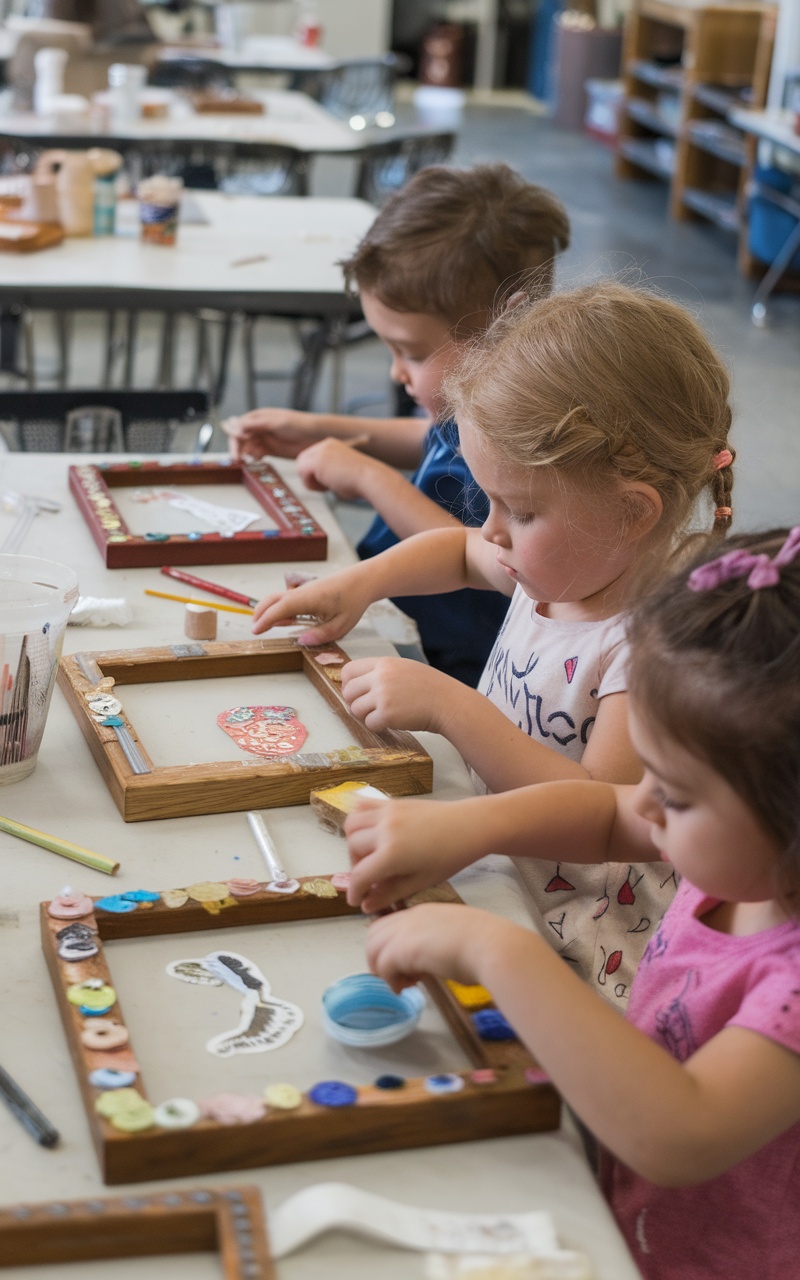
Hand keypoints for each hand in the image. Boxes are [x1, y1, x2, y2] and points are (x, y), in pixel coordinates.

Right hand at [222, 409, 325, 461]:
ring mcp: (264, 440)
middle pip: (240, 438)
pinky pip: (256, 455)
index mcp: (258, 417)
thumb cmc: (297, 424)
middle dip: (237, 448)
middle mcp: (258, 428)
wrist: (315, 436)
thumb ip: (255, 425)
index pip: (239, 426)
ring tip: (245, 462)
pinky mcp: (270, 451)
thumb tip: (236, 428)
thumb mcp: (274, 422)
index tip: (236, 446)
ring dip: (244, 454)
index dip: (234, 436)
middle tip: (237, 459)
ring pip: (247, 448)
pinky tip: (255, 462)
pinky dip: (253, 459)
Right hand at [251, 566, 372, 644]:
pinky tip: (284, 620)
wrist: (362, 580)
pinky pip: (287, 599)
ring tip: (265, 626)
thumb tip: (301, 641)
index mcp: (307, 599)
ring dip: (269, 610)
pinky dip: (280, 608)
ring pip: (278, 598)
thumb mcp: (341, 625)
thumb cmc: (353, 600)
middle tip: (255, 630)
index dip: (265, 621)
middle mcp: (301, 592)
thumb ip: (321, 635)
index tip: (255, 631)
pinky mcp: (307, 591)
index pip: (279, 609)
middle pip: (272, 600)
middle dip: (260, 614)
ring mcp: (303, 590)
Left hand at [296, 438, 376, 500]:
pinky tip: (326, 487)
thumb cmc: (361, 481)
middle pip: (302, 460)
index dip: (314, 473)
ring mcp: (321, 451)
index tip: (328, 482)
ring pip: (300, 467)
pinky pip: (302, 474)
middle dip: (309, 476)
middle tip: (325, 486)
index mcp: (331, 444)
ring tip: (327, 487)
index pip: (310, 457)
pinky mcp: (317, 461)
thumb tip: (315, 482)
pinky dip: (311, 484)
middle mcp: (325, 444)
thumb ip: (328, 473)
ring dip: (310, 481)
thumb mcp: (342, 472)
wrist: (371, 478)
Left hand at [341, 657, 457, 732]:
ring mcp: (383, 696)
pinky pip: (369, 723)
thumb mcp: (403, 668)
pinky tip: (391, 722)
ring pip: (355, 709)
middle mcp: (380, 677)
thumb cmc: (429, 687)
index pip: (348, 670)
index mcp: (383, 664)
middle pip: (348, 692)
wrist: (447, 702)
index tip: (356, 693)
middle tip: (369, 708)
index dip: (348, 684)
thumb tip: (357, 684)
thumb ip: (381, 672)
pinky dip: (378, 726)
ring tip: (383, 715)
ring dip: (366, 716)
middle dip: (355, 702)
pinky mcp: (387, 714)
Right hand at [345, 796, 476, 911]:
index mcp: (392, 854)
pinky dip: (359, 817)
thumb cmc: (450, 857)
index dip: (354, 892)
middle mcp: (384, 830)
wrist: (470, 826)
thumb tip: (365, 905)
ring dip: (354, 842)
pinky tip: (370, 831)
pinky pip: (362, 804)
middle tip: (371, 877)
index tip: (356, 900)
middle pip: (352, 849)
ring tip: (370, 854)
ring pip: (351, 825)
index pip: (359, 876)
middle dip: (357, 867)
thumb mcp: (420, 882)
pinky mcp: (391, 802)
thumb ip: (389, 893)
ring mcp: (386, 812)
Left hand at [366, 902, 498, 992]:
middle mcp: (412, 917)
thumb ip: (439, 943)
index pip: (392, 925)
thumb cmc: (486, 946)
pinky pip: (382, 965)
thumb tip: (434, 960)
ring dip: (382, 970)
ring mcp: (406, 930)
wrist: (494, 947)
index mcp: (425, 912)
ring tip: (402, 984)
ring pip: (372, 948)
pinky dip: (390, 980)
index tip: (408, 966)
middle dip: (380, 957)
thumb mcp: (458, 937)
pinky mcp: (403, 948)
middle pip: (375, 933)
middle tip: (400, 977)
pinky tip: (406, 987)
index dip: (393, 947)